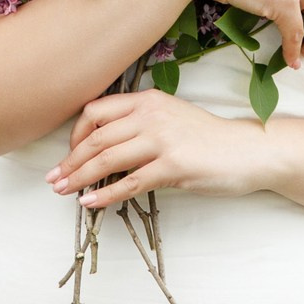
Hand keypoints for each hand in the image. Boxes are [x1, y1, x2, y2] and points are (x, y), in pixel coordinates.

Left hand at [46, 90, 276, 208]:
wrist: (249, 151)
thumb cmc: (209, 139)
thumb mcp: (171, 118)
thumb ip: (140, 124)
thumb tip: (101, 147)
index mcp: (148, 100)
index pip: (95, 111)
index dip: (75, 134)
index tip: (68, 154)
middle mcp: (151, 115)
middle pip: (95, 138)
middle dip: (69, 161)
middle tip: (53, 179)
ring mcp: (162, 140)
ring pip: (106, 160)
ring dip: (79, 178)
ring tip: (63, 192)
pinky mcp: (173, 166)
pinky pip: (129, 183)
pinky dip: (104, 196)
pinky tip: (90, 204)